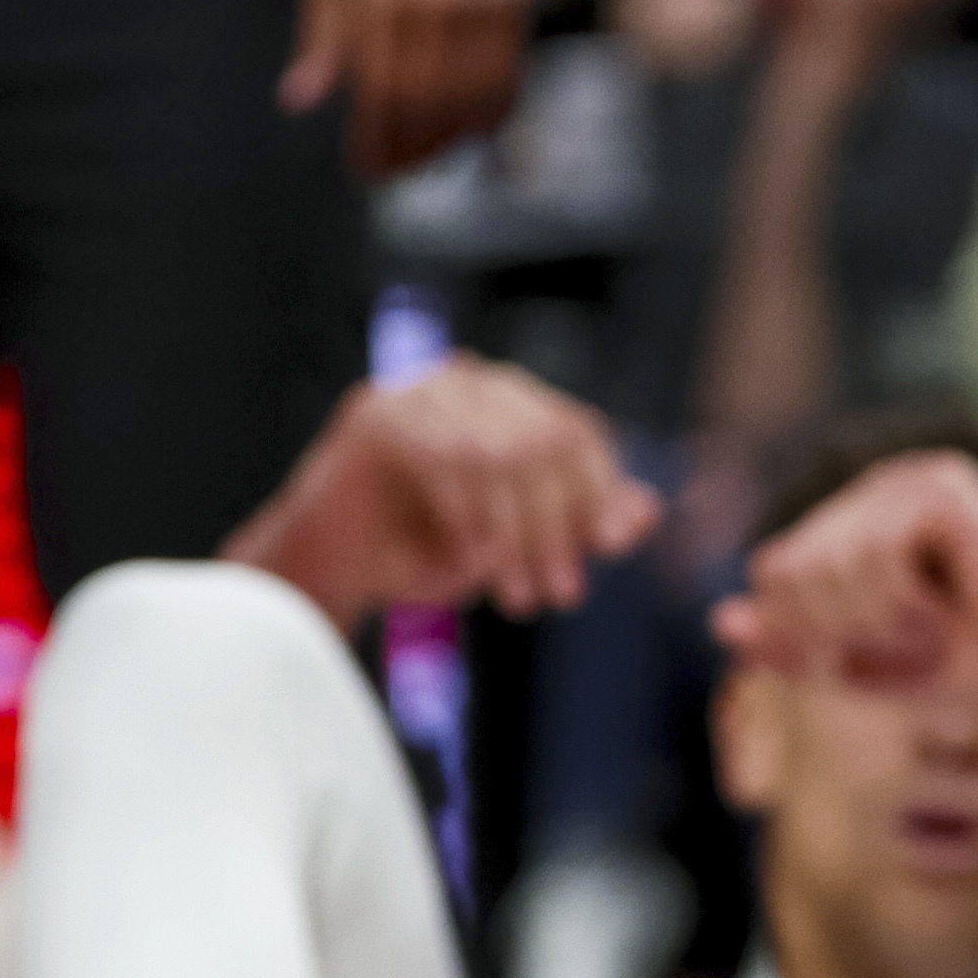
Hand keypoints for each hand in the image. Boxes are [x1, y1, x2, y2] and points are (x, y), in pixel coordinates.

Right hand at [228, 361, 652, 630]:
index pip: (576, 430)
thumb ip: (582, 526)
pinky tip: (473, 562)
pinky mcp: (378, 416)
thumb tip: (647, 512)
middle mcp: (468, 382)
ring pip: (499, 454)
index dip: (598, 490)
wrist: (330, 567)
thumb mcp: (520, 545)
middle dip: (560, 525)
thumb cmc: (426, 551)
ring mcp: (418, 391)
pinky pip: (445, 461)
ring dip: (517, 535)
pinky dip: (469, 518)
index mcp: (508, 400)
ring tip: (520, 596)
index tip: (605, 552)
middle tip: (560, 593)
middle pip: (544, 440)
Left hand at [286, 0, 530, 181]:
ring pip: (473, 99)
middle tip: (399, 175)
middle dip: (412, 151)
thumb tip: (301, 99)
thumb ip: (321, 34)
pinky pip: (508, 76)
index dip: (376, 142)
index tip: (368, 169)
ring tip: (434, 160)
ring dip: (452, 141)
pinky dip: (493, 114)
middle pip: (428, 106)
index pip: (381, 93)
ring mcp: (479, 2)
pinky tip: (475, 132)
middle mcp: (434, 2)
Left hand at [715, 441, 977, 700]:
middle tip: (910, 647)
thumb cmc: (971, 663)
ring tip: (934, 631)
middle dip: (845, 632)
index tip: (866, 662)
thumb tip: (721, 623)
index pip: (772, 572)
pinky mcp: (940, 486)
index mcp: (847, 527)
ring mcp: (906, 482)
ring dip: (883, 624)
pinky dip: (908, 604)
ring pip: (833, 564)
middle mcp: (871, 495)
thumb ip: (795, 646)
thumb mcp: (864, 667)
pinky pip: (879, 553)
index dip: (803, 633)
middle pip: (793, 570)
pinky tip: (948, 610)